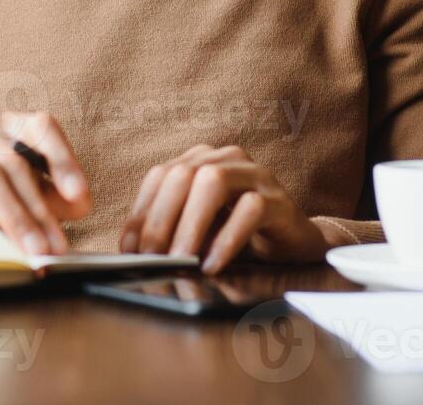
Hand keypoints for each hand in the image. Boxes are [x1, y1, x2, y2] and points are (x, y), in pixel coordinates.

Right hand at [0, 111, 91, 255]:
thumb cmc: (0, 191)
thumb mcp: (34, 189)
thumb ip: (58, 195)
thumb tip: (79, 204)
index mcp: (13, 123)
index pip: (42, 127)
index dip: (63, 161)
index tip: (80, 196)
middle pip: (14, 161)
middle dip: (39, 208)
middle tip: (56, 246)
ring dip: (13, 217)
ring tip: (34, 250)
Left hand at [119, 144, 329, 273]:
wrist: (293, 244)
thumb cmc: (238, 235)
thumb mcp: (198, 231)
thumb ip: (171, 232)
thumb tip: (134, 251)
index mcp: (201, 160)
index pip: (161, 176)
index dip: (141, 212)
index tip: (129, 250)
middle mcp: (227, 158)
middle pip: (183, 175)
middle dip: (161, 219)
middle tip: (152, 258)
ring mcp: (255, 175)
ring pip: (213, 182)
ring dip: (191, 224)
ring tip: (181, 260)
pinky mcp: (279, 200)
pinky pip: (250, 210)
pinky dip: (226, 239)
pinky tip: (212, 264)